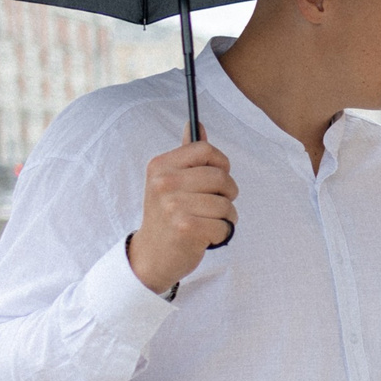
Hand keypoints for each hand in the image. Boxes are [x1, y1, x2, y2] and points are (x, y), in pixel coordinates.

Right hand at [129, 140, 237, 294]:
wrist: (152, 255)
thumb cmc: (168, 215)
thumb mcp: (170, 181)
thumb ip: (187, 155)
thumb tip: (197, 124)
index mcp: (160, 166)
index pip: (205, 150)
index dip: (221, 164)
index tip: (217, 177)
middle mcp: (163, 183)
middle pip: (221, 176)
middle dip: (227, 194)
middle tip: (214, 205)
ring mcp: (173, 206)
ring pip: (227, 204)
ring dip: (225, 217)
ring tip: (207, 222)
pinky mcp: (185, 228)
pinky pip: (225, 225)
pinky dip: (222, 233)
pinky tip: (206, 236)